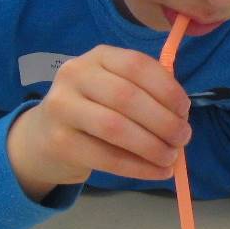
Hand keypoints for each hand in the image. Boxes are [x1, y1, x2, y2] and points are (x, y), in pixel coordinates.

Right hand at [7, 45, 191, 201]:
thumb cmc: (95, 109)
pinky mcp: (59, 141)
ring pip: (116, 128)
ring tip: (172, 157)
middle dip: (163, 121)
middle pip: (127, 97)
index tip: (185, 110)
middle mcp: (75, 75)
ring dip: (152, 146)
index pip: (137, 65)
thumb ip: (147, 94)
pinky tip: (158, 172)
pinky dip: (138, 167)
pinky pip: (106, 157)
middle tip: (183, 138)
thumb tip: (181, 119)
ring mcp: (62, 107)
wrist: (44, 136)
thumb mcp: (115, 88)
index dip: (167, 88)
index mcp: (99, 56)